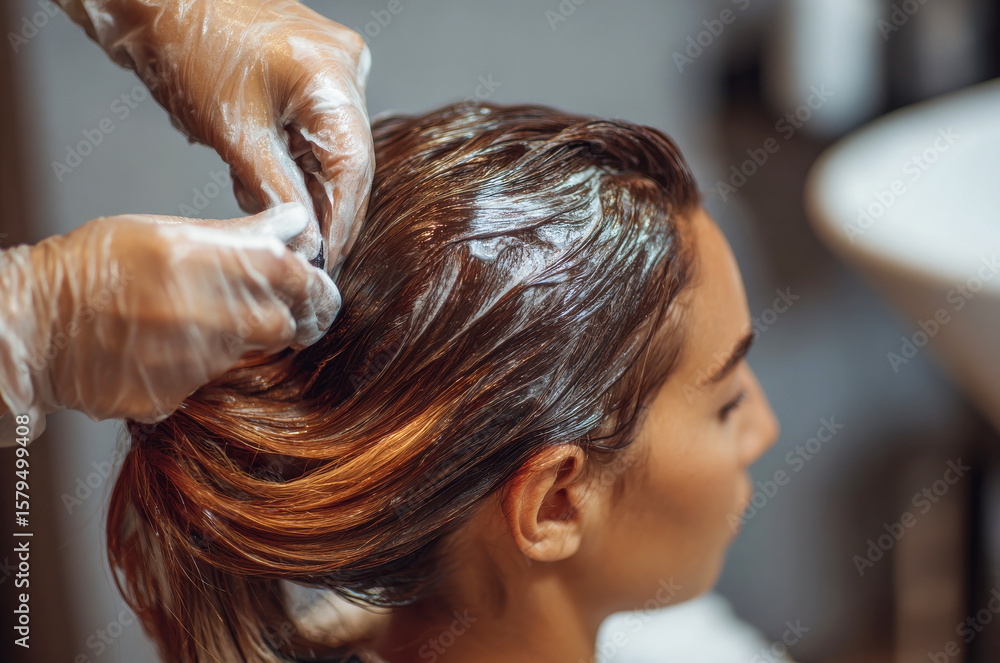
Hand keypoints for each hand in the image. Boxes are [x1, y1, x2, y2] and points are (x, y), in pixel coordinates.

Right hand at [0, 203, 337, 437]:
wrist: (33, 324)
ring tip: (184, 321)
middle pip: (286, 326)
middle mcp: (216, 314)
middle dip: (283, 319)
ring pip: (244, 355)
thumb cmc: (96, 267)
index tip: (312, 292)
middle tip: (265, 311)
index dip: (315, 288)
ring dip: (230, 341)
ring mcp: (195, 362)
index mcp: (219, 263)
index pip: (303, 280)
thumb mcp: (169, 231)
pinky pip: (204, 385)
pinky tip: (158, 350)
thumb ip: (240, 234)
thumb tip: (295, 225)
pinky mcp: (174, 398)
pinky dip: (191, 370)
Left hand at [59, 0, 373, 272]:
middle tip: (305, 247)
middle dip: (326, 206)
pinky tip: (265, 173)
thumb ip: (277, 192)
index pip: (353, 166)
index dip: (342, 219)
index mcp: (331, 76)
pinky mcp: (318, 69)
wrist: (163, 2)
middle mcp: (346, 67)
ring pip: (334, 146)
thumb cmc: (189, 50)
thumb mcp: (236, 136)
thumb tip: (307, 241)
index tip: (329, 258)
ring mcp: (335, 65)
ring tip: (271, 209)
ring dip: (307, 184)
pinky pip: (319, 127)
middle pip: (350, 158)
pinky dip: (296, 157)